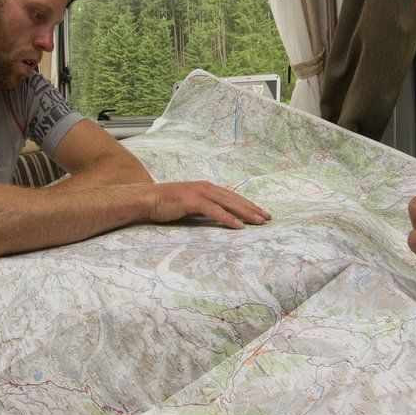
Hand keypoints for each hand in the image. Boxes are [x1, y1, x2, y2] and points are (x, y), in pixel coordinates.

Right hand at [146, 181, 270, 228]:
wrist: (147, 199)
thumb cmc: (167, 204)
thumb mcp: (190, 204)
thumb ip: (204, 207)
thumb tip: (218, 216)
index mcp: (207, 188)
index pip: (232, 196)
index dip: (248, 204)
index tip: (261, 212)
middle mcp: (206, 187)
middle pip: (235, 199)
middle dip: (252, 208)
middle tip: (268, 217)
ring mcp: (200, 193)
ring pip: (228, 203)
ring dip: (245, 213)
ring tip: (259, 222)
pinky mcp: (192, 201)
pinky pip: (214, 211)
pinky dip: (227, 218)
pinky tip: (238, 226)